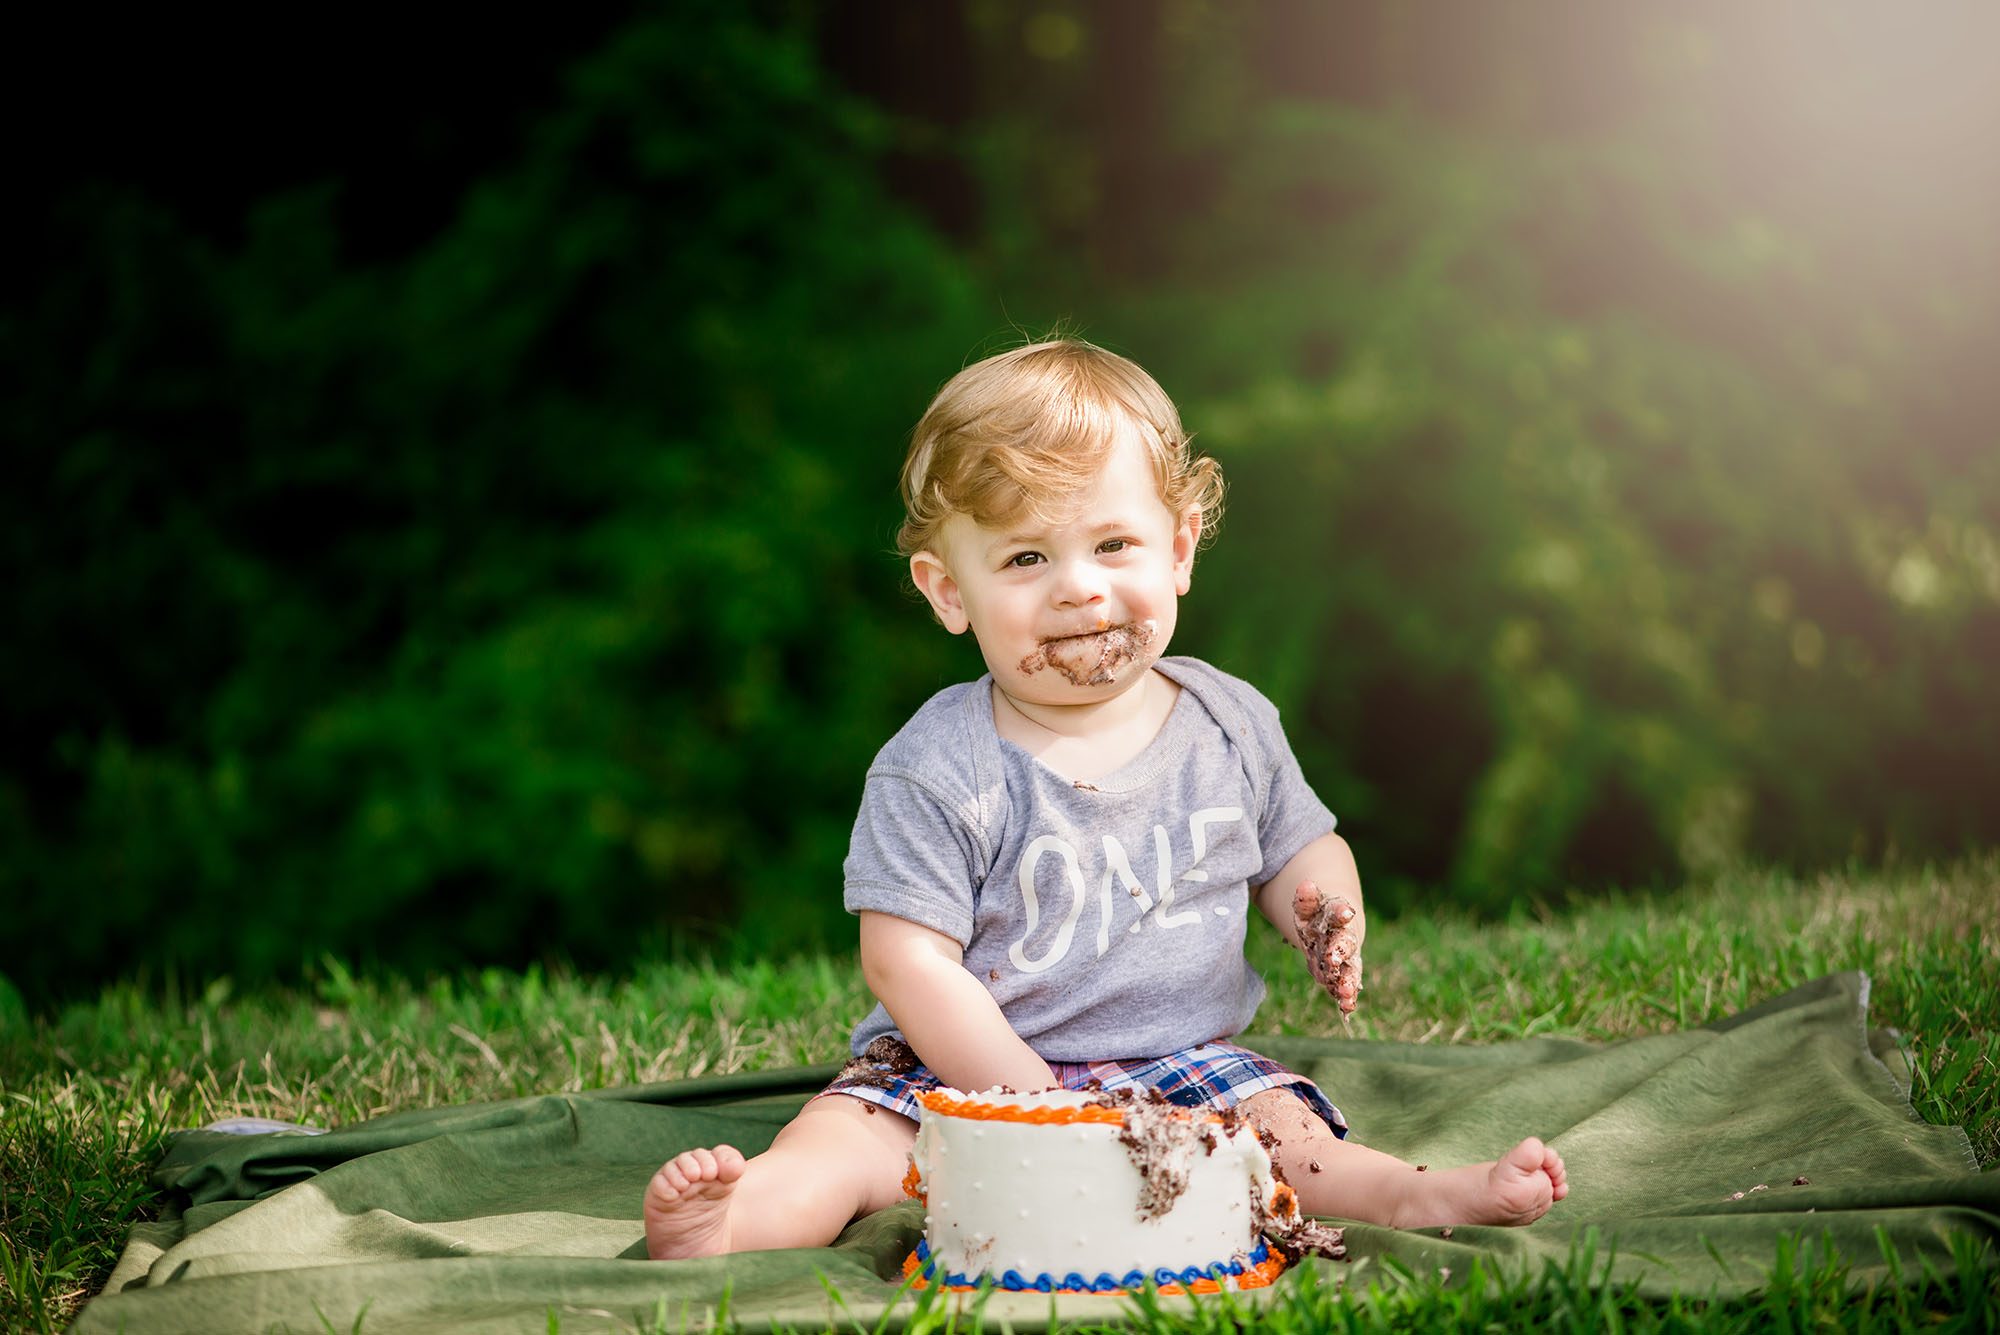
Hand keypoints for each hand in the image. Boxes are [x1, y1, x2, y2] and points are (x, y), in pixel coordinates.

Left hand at [1293, 879, 1362, 1012]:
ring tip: (1345, 992)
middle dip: (1340, 951)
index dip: (1340, 912)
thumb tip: (1306, 885)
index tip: (1345, 913)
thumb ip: (1306, 900)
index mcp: (1336, 915)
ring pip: (1349, 969)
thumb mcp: (1307, 906)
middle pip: (1345, 944)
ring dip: (1347, 980)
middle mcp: (1344, 938)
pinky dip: (1347, 997)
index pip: (1337, 911)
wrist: (1335, 927)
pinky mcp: (1342, 975)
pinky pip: (1346, 985)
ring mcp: (1345, 958)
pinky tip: (1347, 1008)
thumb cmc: (1318, 914)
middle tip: (1334, 959)